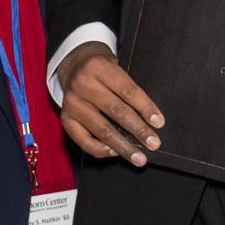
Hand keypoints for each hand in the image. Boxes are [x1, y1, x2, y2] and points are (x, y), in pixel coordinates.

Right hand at [56, 41, 161, 164]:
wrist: (76, 67)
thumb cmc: (105, 72)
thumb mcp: (118, 70)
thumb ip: (130, 92)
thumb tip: (152, 122)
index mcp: (100, 68)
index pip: (128, 91)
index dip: (146, 108)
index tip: (160, 124)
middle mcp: (83, 85)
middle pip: (116, 111)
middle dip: (138, 130)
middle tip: (154, 144)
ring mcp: (72, 103)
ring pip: (101, 129)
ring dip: (123, 146)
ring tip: (139, 157)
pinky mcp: (65, 119)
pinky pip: (83, 140)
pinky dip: (101, 149)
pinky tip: (115, 153)